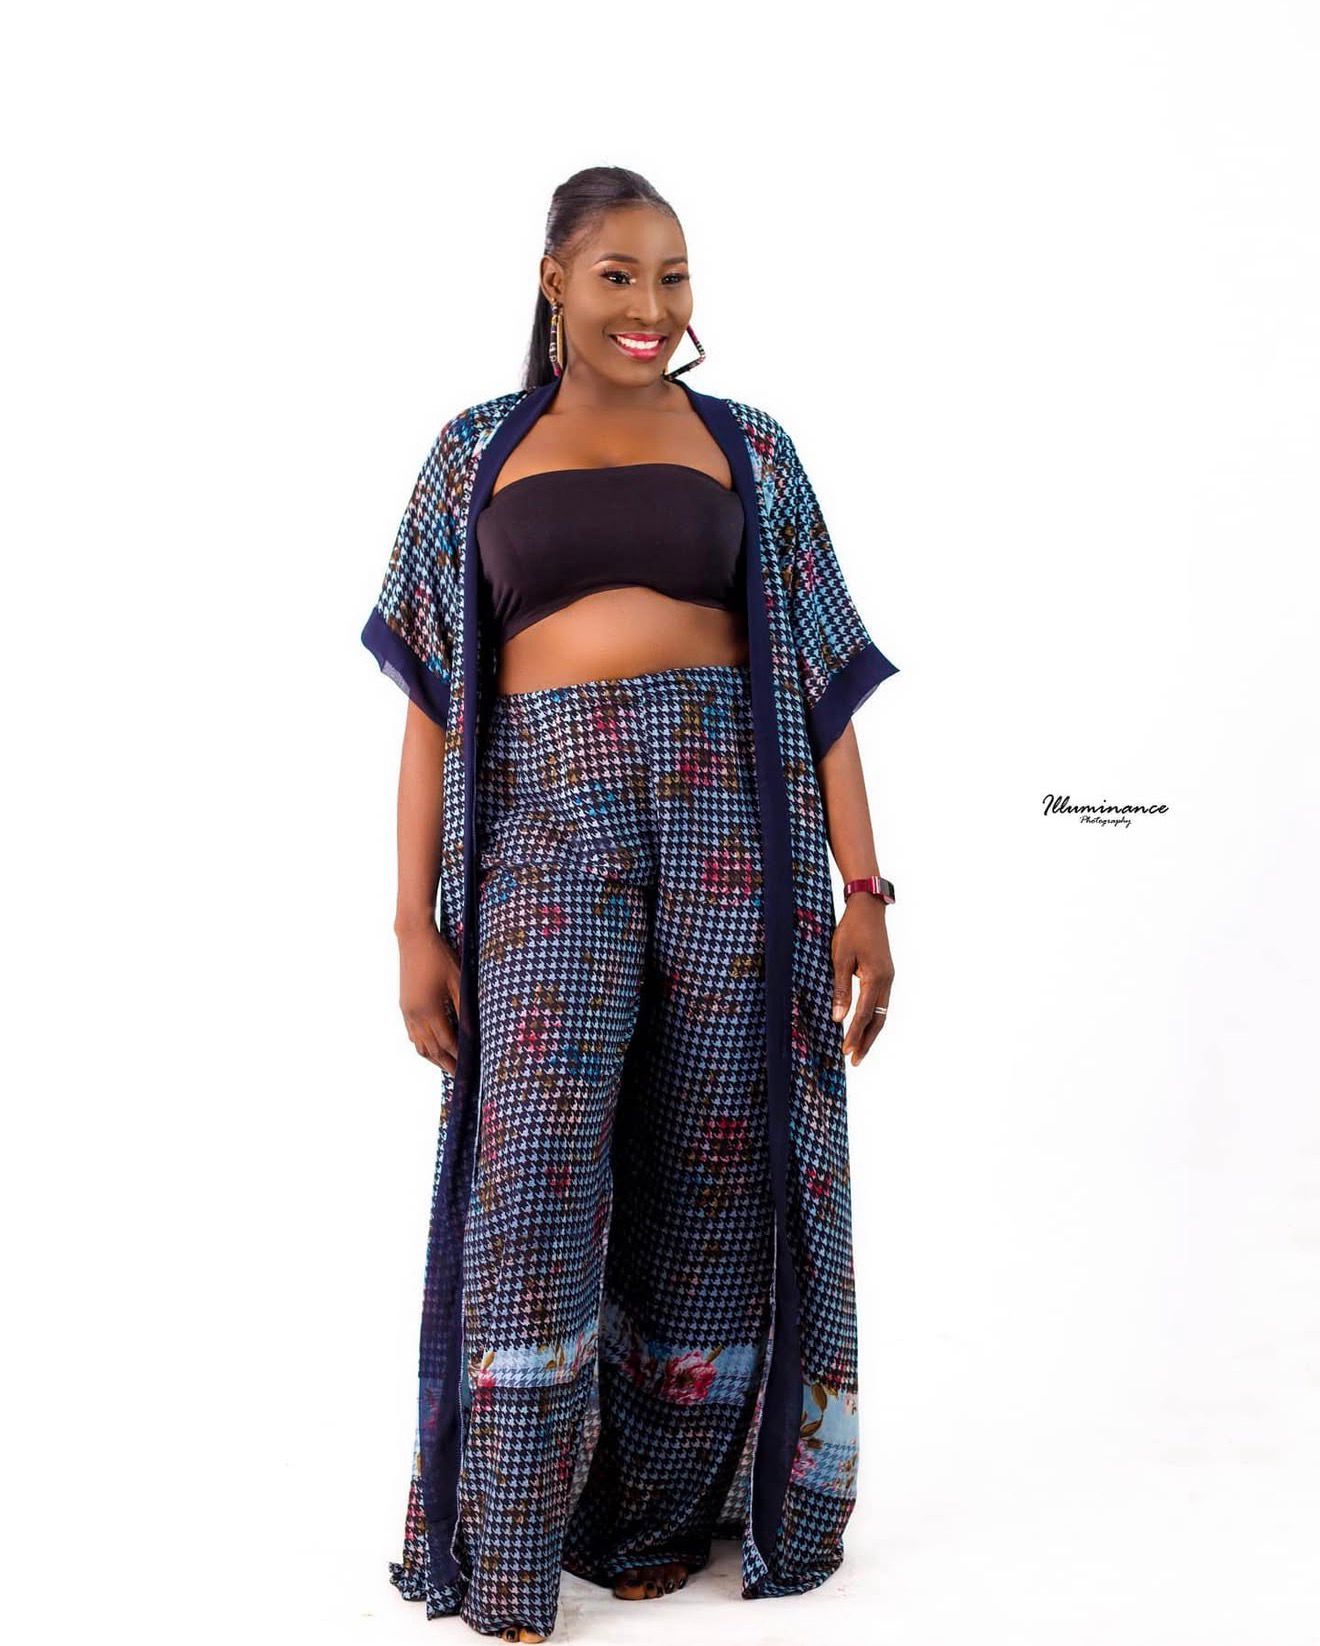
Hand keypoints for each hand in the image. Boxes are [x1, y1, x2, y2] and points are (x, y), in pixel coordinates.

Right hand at [397, 923, 460, 1074]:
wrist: (413, 938)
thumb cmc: (440, 956)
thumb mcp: (458, 981)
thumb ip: (464, 1009)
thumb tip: (473, 1033)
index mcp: (430, 1011)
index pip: (447, 1044)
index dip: (459, 1058)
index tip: (471, 1068)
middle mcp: (415, 1016)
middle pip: (432, 1049)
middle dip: (447, 1064)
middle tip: (460, 1076)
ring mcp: (407, 1011)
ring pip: (419, 1044)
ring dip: (433, 1058)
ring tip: (447, 1066)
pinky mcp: (405, 1005)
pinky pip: (412, 1034)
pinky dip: (422, 1045)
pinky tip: (431, 1046)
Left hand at [830, 894, 894, 1065]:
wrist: (868, 909)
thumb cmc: (851, 931)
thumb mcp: (840, 958)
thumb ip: (840, 989)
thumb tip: (838, 1018)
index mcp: (876, 978)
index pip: (864, 1014)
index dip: (855, 1035)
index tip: (846, 1053)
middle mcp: (886, 981)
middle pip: (878, 1019)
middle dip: (866, 1042)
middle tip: (856, 1061)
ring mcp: (888, 978)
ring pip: (881, 1012)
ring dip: (870, 1032)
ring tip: (860, 1050)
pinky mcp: (885, 974)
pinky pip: (881, 1002)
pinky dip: (873, 1018)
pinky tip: (865, 1026)